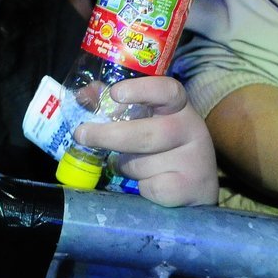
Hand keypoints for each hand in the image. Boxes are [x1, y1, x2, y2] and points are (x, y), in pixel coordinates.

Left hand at [74, 76, 218, 206]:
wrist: (196, 184)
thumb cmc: (162, 145)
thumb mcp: (143, 120)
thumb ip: (113, 105)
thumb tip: (83, 95)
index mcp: (178, 107)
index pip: (167, 91)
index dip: (141, 90)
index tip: (114, 94)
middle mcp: (191, 129)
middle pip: (146, 133)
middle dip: (108, 136)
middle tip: (81, 135)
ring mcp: (195, 159)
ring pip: (142, 163)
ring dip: (126, 165)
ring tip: (130, 163)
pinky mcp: (192, 186)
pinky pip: (151, 187)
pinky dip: (142, 186)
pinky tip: (149, 182)